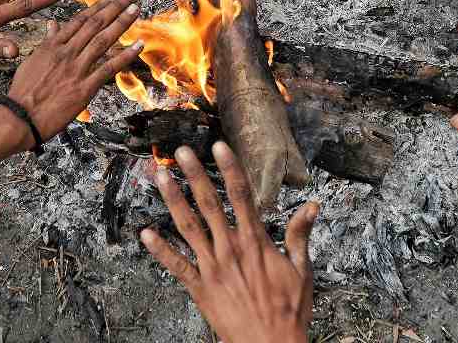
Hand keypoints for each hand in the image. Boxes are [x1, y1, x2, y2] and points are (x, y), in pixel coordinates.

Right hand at [7, 0, 142, 142]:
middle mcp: (66, 53)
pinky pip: (108, 68)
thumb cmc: (24, 91)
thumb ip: (47, 41)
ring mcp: (76, 69)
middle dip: (115, 7)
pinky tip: (138, 46)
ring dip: (121, 23)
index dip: (98, 6)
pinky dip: (125, 56)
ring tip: (135, 10)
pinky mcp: (84, 87)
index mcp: (53, 45)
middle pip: (95, 25)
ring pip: (102, 41)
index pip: (80, 20)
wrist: (20, 116)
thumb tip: (52, 24)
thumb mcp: (33, 60)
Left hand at [142, 143, 317, 342]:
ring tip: (160, 177)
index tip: (219, 146)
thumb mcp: (302, 270)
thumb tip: (312, 205)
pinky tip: (145, 233)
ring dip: (173, 200)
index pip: (241, 195)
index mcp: (255, 241)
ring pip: (188, 226)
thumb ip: (300, 235)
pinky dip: (160, 249)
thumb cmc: (289, 311)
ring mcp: (212, 268)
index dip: (230, 167)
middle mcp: (230, 249)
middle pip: (210, 203)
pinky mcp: (200, 288)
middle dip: (194, 175)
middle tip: (181, 152)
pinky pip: (176, 265)